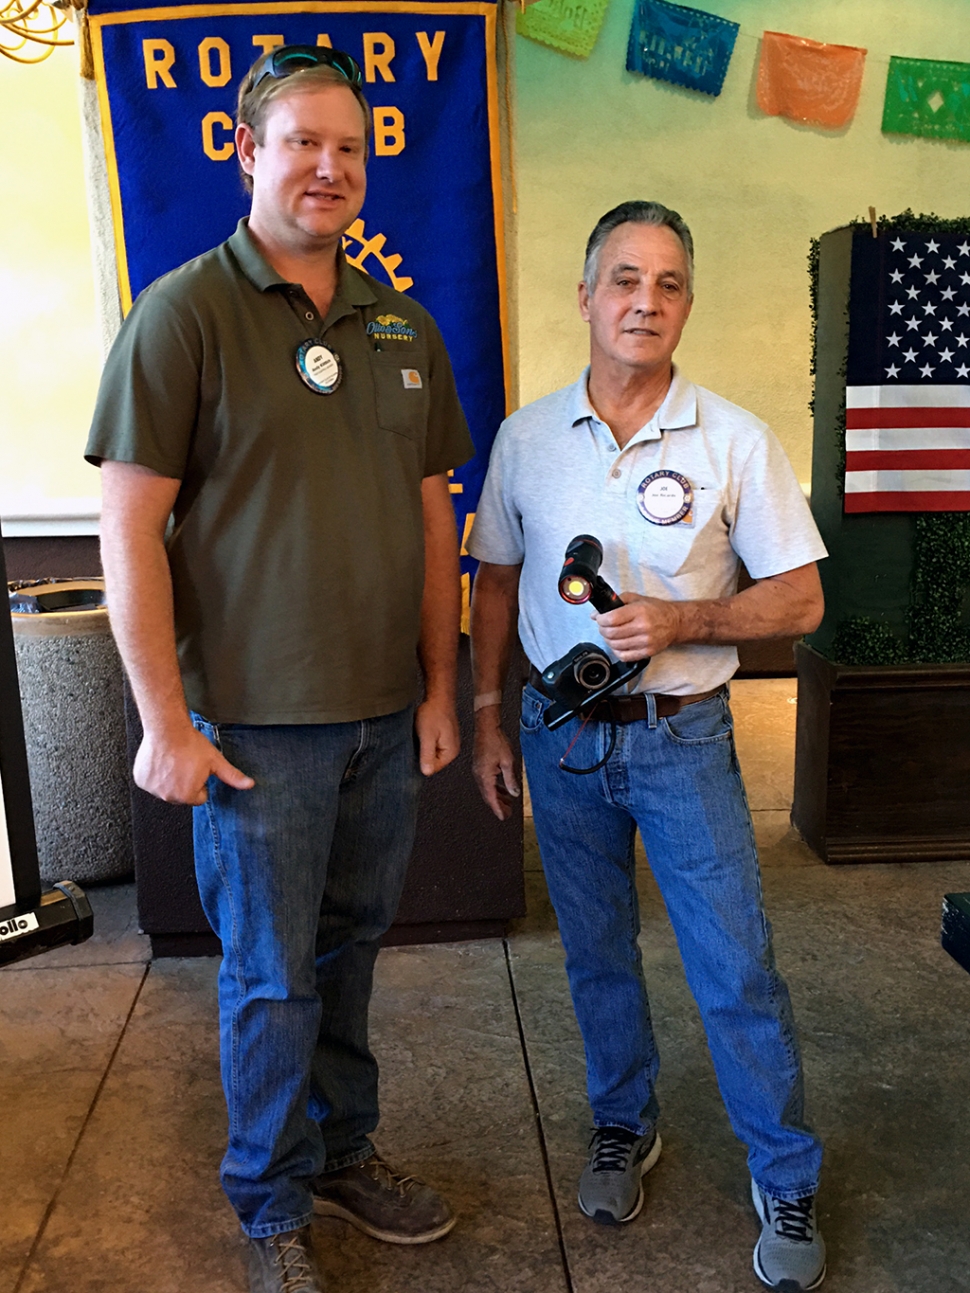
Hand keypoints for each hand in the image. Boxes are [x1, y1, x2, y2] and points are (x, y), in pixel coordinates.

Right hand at [133, 724, 254, 805]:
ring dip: (170, 779)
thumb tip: (249, 785)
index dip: (200, 782)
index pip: (198, 797)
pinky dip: (156, 774)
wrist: (167, 728)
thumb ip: (232, 776)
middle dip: (185, 782)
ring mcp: (152, 789)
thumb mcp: (216, 761)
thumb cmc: (190, 744)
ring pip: (166, 788)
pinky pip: (152, 782)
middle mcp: (168, 796)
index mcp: (186, 796)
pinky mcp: (141, 780)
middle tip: (185, 764)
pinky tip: (162, 761)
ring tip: (174, 761)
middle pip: (181, 795)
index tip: (197, 769)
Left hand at [415, 697, 459, 776]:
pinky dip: (425, 741)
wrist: (438, 697)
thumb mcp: (427, 736)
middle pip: (432, 762)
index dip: (420, 761)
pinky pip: (431, 745)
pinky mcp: (443, 737)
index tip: (414, 750)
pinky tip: (421, 733)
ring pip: (430, 753)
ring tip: (420, 735)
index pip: (432, 769)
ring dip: (423, 747)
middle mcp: (451, 750)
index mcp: (450, 752)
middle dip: (422, 754)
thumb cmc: (433, 713)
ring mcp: (448, 744)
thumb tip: (426, 772)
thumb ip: (427, 755)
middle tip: (417, 740)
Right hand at [473, 719, 519, 820]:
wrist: (487, 727)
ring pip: (487, 789)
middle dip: (498, 805)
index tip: (503, 817)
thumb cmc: (495, 741)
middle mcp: (479, 775)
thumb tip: (514, 793)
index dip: (498, 809)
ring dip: (497, 797)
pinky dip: (495, 788)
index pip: (491, 798)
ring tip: (507, 803)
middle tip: (507, 813)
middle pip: (488, 796)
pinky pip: (487, 782)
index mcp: (484, 776)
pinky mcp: (480, 766)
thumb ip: (510, 779)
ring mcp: (478, 771)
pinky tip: (502, 789)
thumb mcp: (508, 762)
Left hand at [593, 594, 683, 659]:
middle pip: (611, 633)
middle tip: (603, 626)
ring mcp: (645, 642)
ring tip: (611, 634)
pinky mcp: (647, 652)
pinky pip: (624, 656)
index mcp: (639, 611)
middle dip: (602, 629)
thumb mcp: (637, 599)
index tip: (599, 618)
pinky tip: (618, 644)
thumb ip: (616, 602)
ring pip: (615, 645)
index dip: (601, 619)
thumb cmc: (656, 610)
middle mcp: (643, 627)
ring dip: (608, 640)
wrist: (675, 623)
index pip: (612, 619)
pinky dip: (616, 651)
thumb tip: (596, 614)